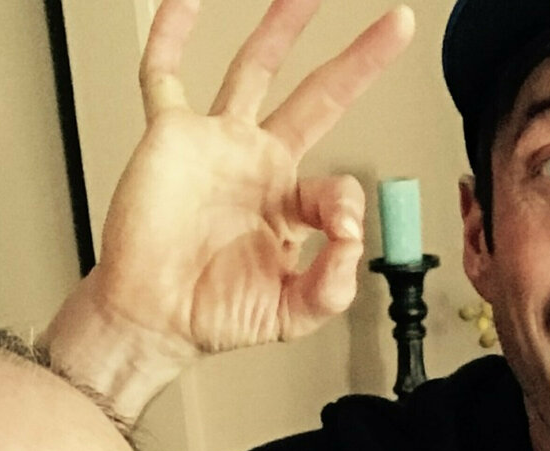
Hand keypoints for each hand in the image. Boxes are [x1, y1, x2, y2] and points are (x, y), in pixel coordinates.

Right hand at [46, 0, 414, 418]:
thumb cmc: (214, 317)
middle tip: (395, 23)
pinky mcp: (169, 137)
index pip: (336, 183)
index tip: (338, 228)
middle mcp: (259, 166)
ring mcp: (216, 144)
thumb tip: (353, 228)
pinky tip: (184, 0)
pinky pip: (164, 73)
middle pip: (318, 97)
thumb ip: (335, 282)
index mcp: (291, 205)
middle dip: (358, 60)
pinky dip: (171, 33)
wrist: (154, 319)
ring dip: (282, 27)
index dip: (344, 204)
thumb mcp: (294, 313)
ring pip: (254, 68)